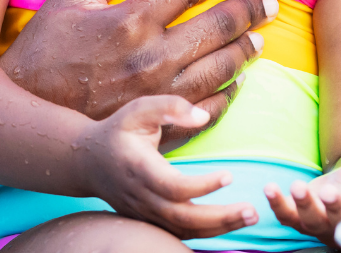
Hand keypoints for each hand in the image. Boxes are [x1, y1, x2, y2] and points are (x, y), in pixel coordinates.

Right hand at [0, 0, 276, 138]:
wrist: (21, 114)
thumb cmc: (44, 50)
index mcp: (130, 20)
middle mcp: (150, 58)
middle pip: (217, 28)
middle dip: (249, 12)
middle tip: (267, 4)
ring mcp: (157, 96)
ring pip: (219, 70)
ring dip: (244, 52)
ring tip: (258, 40)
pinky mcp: (155, 127)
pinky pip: (205, 112)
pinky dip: (227, 96)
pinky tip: (236, 83)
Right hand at [82, 93, 258, 237]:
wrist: (88, 161)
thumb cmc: (119, 130)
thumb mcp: (139, 109)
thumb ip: (170, 107)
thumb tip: (202, 116)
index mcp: (139, 169)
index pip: (173, 187)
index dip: (202, 186)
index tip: (230, 175)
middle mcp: (141, 197)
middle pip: (182, 217)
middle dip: (219, 217)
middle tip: (253, 210)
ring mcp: (143, 213)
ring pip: (181, 230)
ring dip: (218, 228)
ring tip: (249, 216)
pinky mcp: (148, 219)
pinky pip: (177, 232)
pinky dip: (204, 233)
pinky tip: (228, 223)